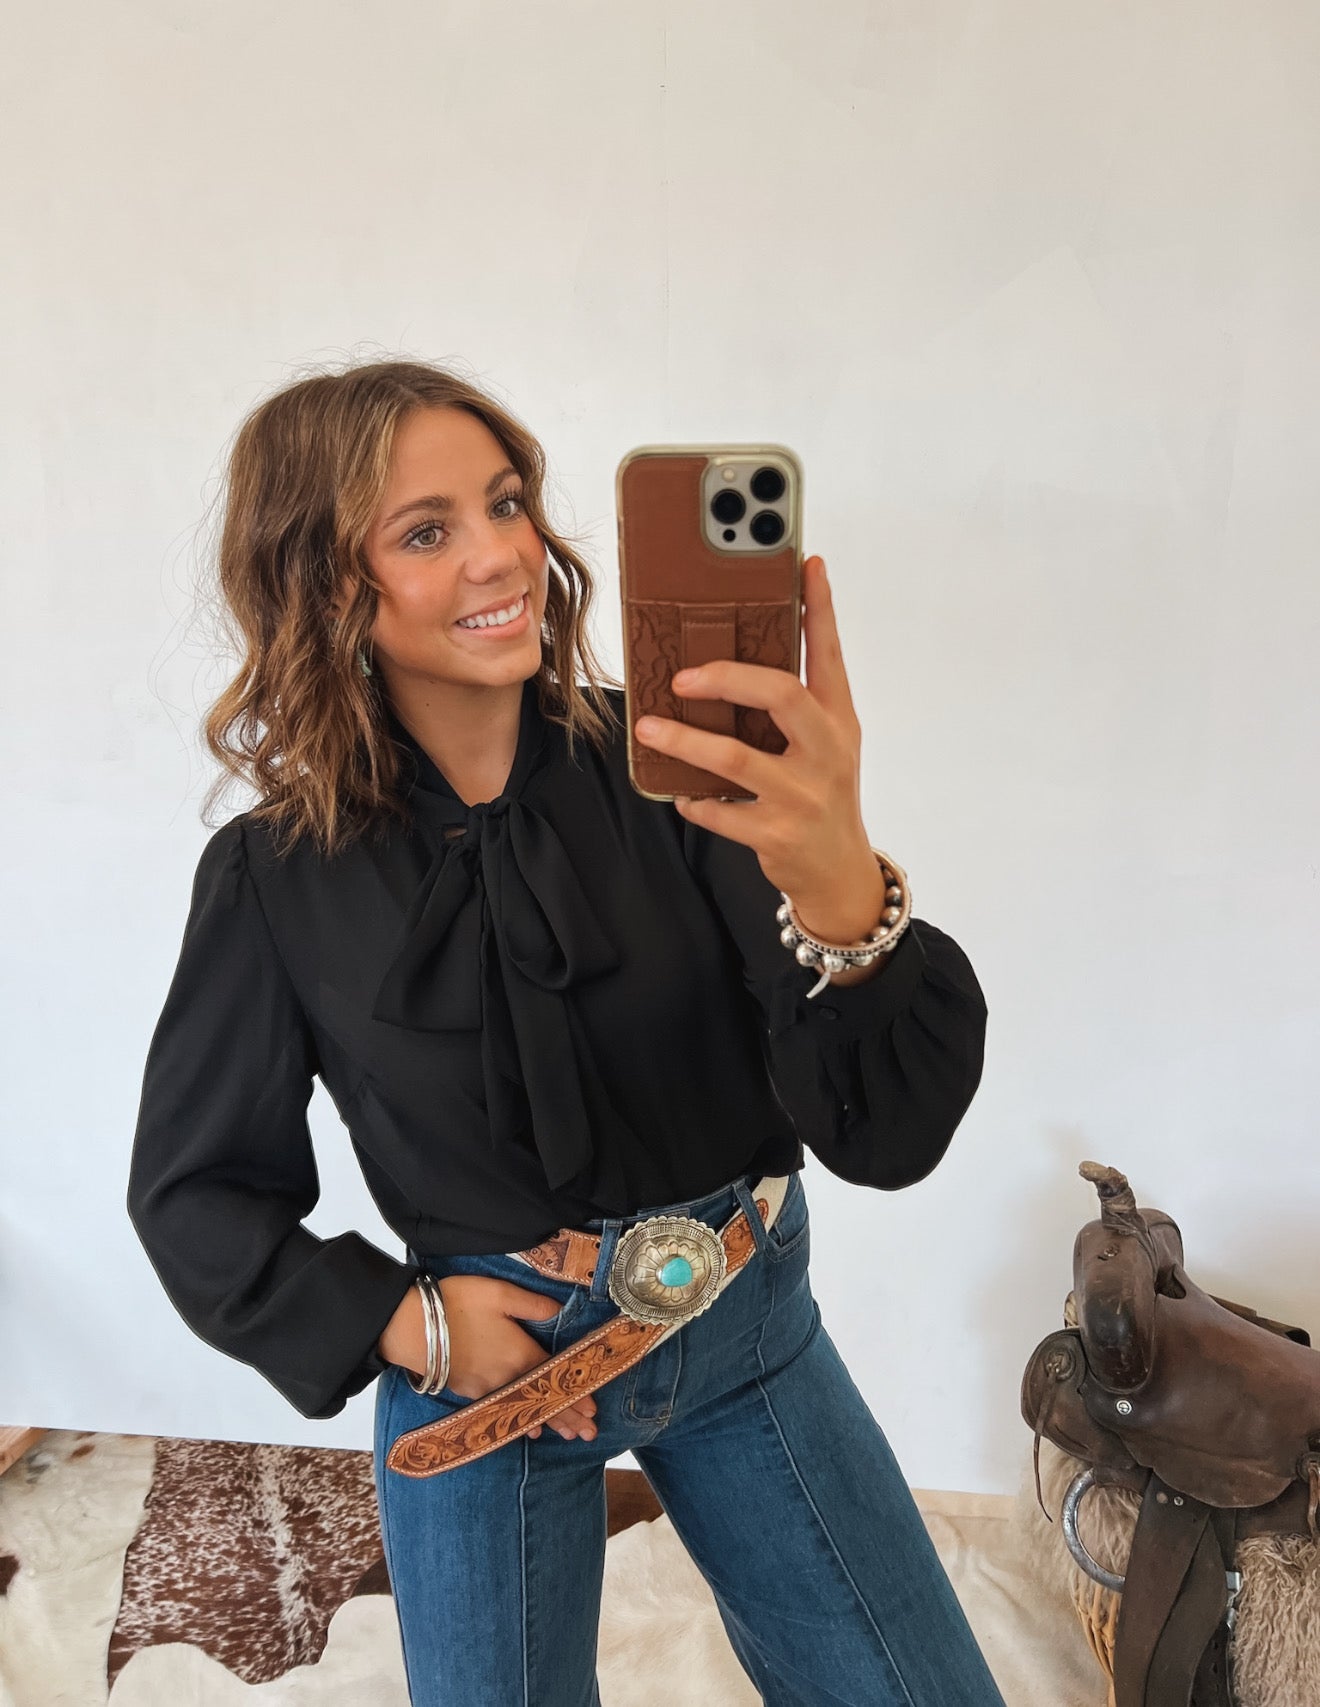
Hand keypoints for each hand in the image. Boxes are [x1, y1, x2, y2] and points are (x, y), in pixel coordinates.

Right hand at [378, 1275, 597, 1440]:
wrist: (411, 1328)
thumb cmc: (457, 1305)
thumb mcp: (500, 1293)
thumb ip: (532, 1305)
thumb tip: (560, 1312)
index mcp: (520, 1353)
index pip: (555, 1378)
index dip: (575, 1393)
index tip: (594, 1410)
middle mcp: (507, 1376)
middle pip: (543, 1401)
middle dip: (568, 1417)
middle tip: (589, 1434)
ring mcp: (486, 1387)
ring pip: (525, 1409)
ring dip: (548, 1422)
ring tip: (566, 1435)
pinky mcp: (468, 1392)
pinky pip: (503, 1410)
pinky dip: (519, 1421)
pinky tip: (527, 1430)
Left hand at [632, 554, 886, 943]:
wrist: (839, 871)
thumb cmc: (822, 794)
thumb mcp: (826, 744)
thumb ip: (797, 704)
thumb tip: (737, 657)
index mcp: (838, 720)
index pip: (831, 653)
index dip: (820, 608)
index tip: (807, 565)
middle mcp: (826, 751)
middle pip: (781, 695)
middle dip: (726, 678)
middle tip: (681, 677)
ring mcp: (803, 794)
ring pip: (735, 757)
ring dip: (684, 741)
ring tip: (648, 727)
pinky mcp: (776, 833)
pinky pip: (720, 810)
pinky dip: (694, 800)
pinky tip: (681, 792)